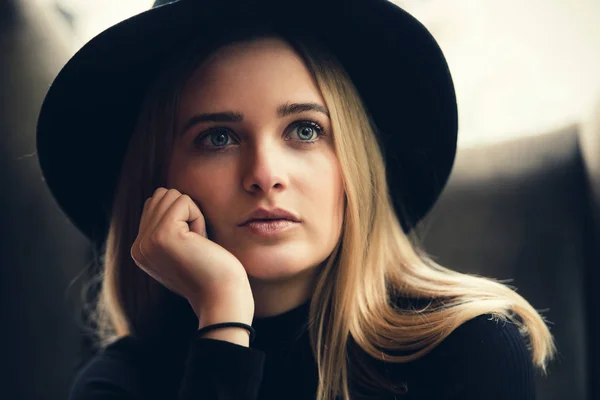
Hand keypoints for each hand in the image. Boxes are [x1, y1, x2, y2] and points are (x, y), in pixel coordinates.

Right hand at [130, 188, 253, 321]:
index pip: (154, 204)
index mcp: (140, 250)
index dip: (182, 217)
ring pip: (171, 195)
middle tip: (196, 243)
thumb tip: (165, 194)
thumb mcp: (183, 249)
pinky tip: (200, 242)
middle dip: (186, 212)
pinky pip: (184, 201)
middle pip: (161, 195)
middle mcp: (138, 246)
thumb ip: (168, 227)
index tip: (191, 246)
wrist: (222, 297)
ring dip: (193, 214)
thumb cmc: (213, 272)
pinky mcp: (162, 235)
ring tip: (197, 243)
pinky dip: (199, 218)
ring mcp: (147, 241)